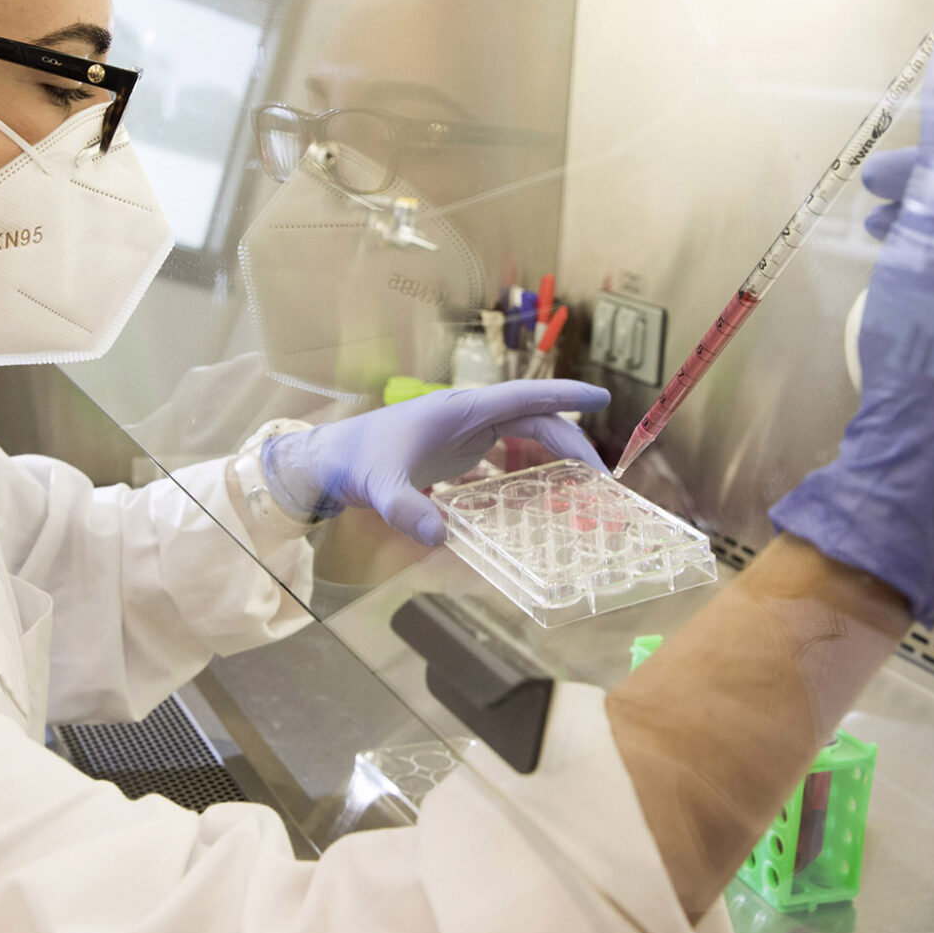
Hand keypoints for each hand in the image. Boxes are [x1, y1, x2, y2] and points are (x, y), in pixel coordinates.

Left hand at [260, 380, 610, 543]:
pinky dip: (531, 470)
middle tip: (600, 481)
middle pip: (534, 420)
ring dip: (555, 457)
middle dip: (571, 445)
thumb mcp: (379, 487)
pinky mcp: (459, 449)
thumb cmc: (356, 463)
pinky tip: (544, 498)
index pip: (522, 397)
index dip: (564, 397)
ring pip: (524, 435)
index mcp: (459, 410)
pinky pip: (508, 453)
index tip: (602, 398)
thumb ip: (406, 509)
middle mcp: (469, 415)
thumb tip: (440, 536)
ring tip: (583, 490)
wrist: (331, 460)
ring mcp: (465, 431)